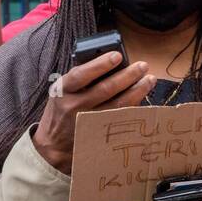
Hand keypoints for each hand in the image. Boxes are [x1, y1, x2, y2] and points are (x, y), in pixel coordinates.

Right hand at [32, 52, 156, 173]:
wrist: (53, 144)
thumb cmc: (59, 113)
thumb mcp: (60, 93)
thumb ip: (78, 80)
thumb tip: (107, 64)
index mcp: (62, 92)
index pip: (82, 75)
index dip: (100, 65)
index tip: (117, 56)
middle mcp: (75, 106)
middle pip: (106, 89)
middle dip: (128, 75)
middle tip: (142, 66)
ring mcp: (89, 121)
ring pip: (118, 104)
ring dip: (137, 90)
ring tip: (149, 79)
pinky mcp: (100, 132)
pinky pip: (121, 118)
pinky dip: (134, 106)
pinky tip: (143, 97)